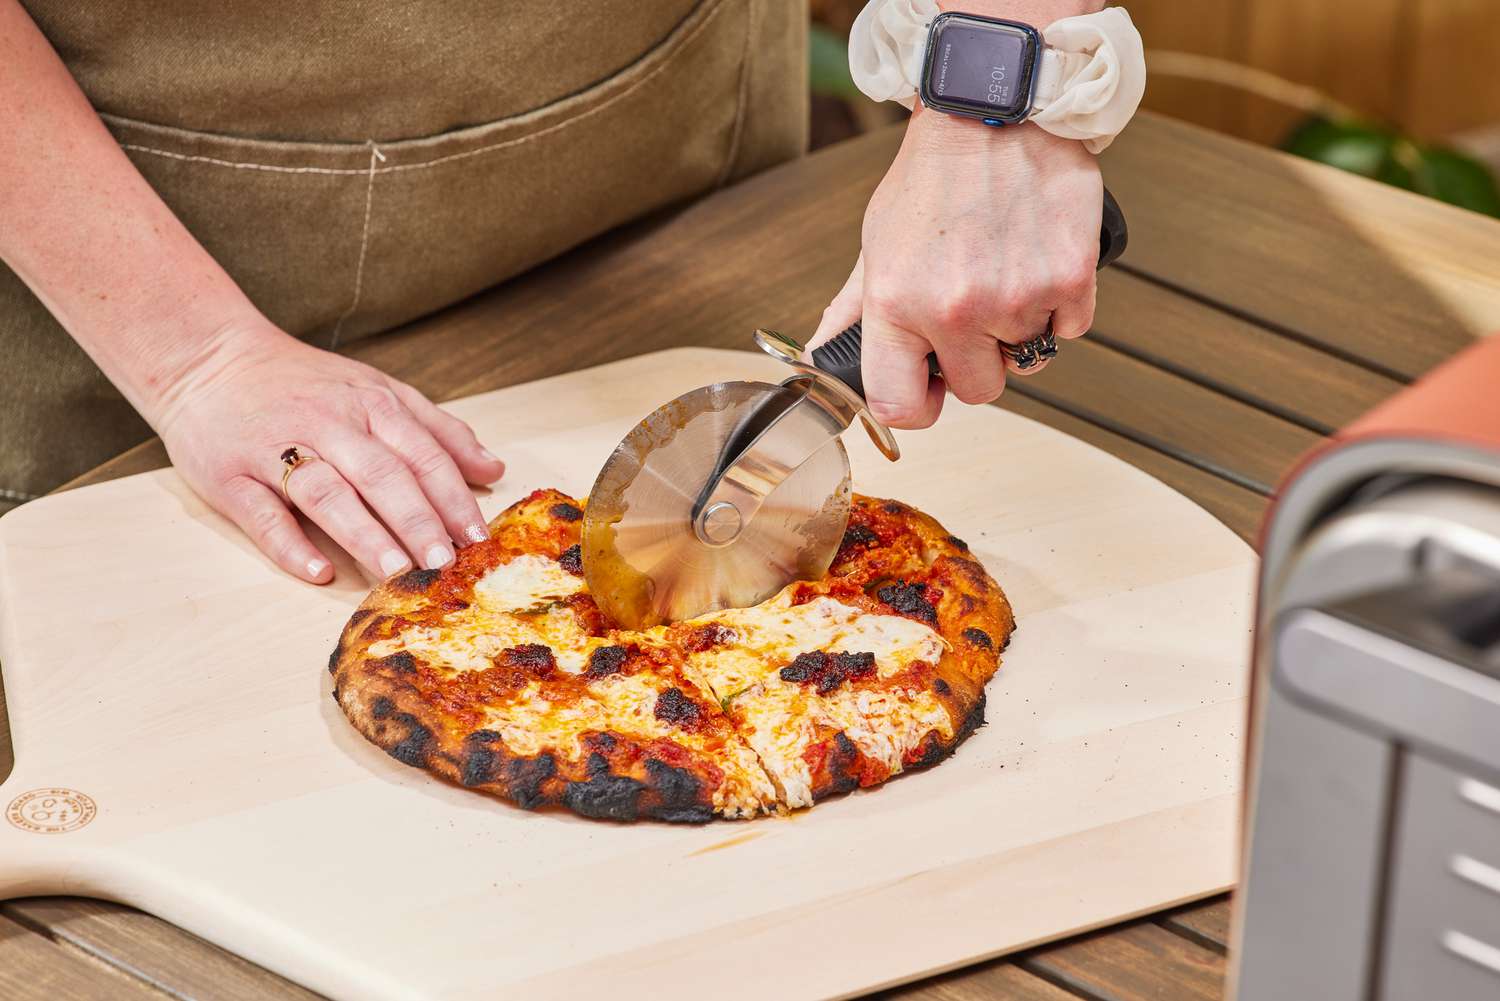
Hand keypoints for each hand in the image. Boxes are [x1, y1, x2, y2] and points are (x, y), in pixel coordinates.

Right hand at [149, 321, 504, 582]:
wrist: (209, 357)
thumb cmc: (305, 384)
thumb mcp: (377, 390)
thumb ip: (436, 430)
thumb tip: (493, 469)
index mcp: (369, 404)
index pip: (421, 454)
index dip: (452, 496)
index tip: (477, 538)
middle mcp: (327, 424)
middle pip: (380, 474)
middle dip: (417, 520)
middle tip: (444, 563)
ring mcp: (275, 450)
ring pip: (327, 494)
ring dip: (364, 534)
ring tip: (396, 571)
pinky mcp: (230, 476)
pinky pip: (262, 514)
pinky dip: (290, 544)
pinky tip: (318, 571)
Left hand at [810, 114, 1102, 427]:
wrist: (995, 111)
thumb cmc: (933, 176)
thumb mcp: (876, 241)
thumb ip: (854, 308)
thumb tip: (821, 354)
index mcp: (897, 304)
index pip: (899, 407)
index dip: (916, 404)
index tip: (927, 386)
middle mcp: (955, 309)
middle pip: (977, 391)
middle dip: (975, 361)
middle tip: (973, 311)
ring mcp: (1016, 298)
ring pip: (1027, 359)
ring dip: (1018, 328)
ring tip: (1004, 271)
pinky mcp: (1069, 280)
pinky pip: (1068, 329)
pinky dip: (1059, 305)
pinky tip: (1037, 260)